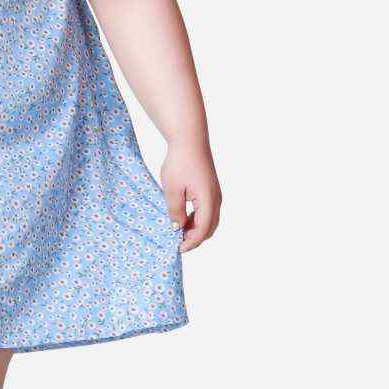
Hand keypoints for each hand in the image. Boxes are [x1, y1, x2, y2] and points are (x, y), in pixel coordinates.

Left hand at [161, 138, 221, 253]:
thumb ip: (175, 211)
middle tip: (177, 243)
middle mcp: (216, 199)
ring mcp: (215, 194)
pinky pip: (208, 211)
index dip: (190, 242)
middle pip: (210, 228)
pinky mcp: (211, 190)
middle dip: (195, 238)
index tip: (177, 248)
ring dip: (196, 229)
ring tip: (178, 231)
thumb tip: (177, 228)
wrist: (190, 140)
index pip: (202, 230)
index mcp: (208, 201)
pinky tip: (184, 218)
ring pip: (210, 220)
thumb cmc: (180, 162)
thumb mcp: (172, 189)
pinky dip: (198, 219)